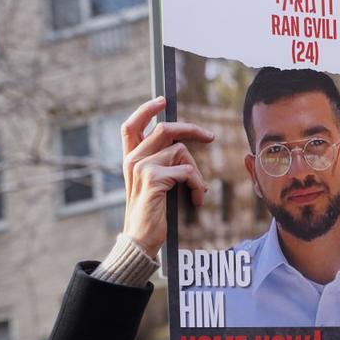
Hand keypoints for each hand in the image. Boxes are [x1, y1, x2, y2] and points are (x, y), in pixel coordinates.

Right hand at [120, 97, 213, 255]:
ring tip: (198, 191)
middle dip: (191, 129)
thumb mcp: (153, 183)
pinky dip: (197, 185)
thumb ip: (160, 162)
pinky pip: (186, 171)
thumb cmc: (152, 213)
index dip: (146, 109)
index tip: (163, 100)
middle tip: (210, 136)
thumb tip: (181, 145)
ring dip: (196, 172)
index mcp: (130, 159)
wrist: (142, 239)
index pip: (131, 125)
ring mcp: (142, 167)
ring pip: (180, 151)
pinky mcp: (153, 179)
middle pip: (164, 129)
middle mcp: (133, 159)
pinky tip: (196, 200)